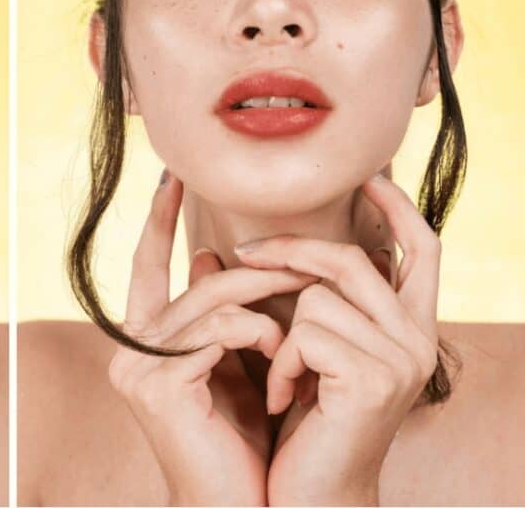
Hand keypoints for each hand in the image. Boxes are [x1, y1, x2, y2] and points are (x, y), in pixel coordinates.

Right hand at [107, 173, 319, 505]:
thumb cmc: (243, 439)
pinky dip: (258, 333)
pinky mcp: (156, 385)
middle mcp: (129, 350)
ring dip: (266, 302)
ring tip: (301, 318)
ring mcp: (137, 367)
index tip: (172, 179)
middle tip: (301, 258)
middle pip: (193, 282)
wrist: (241, 507)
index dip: (157, 221)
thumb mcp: (233, 363)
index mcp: (143, 342)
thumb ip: (219, 312)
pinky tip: (280, 354)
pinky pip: (219, 330)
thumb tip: (205, 257)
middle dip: (252, 267)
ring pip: (209, 300)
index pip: (145, 267)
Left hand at [236, 173, 439, 504]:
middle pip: (353, 260)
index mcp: (408, 327)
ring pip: (318, 296)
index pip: (422, 251)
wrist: (310, 495)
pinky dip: (281, 364)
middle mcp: (417, 339)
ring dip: (280, 333)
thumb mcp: (302, 349)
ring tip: (281, 375)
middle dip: (291, 251)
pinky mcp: (373, 378)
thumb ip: (295, 298)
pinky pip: (304, 333)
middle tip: (243, 254)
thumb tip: (231, 247)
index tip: (370, 176)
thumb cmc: (304, 420)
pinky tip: (286, 400)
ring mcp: (401, 360)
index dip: (399, 208)